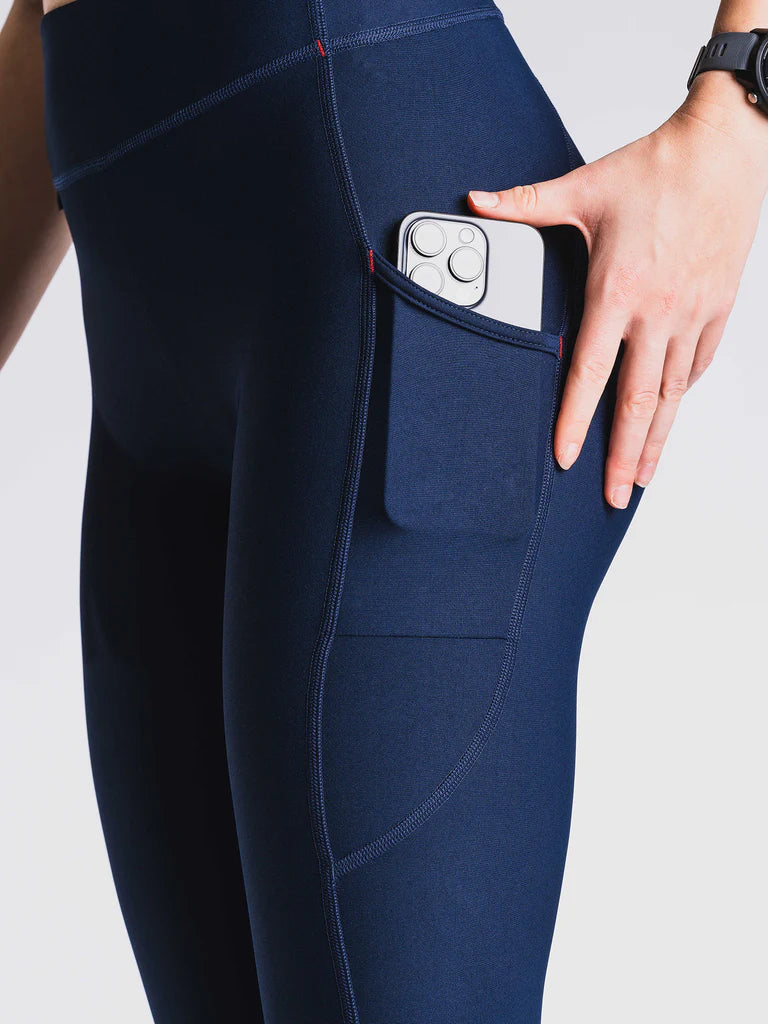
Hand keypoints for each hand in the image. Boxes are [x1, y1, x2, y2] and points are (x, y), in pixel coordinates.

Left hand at [468, 74, 767, 507]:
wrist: (726, 147)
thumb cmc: (656, 167)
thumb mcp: (582, 187)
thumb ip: (524, 203)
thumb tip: (475, 200)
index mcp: (618, 291)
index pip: (590, 373)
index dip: (575, 420)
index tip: (567, 458)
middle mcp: (657, 312)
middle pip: (638, 401)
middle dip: (624, 456)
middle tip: (615, 496)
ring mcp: (692, 313)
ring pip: (672, 392)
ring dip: (656, 438)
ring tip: (643, 475)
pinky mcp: (718, 306)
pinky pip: (699, 362)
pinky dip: (684, 392)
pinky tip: (671, 413)